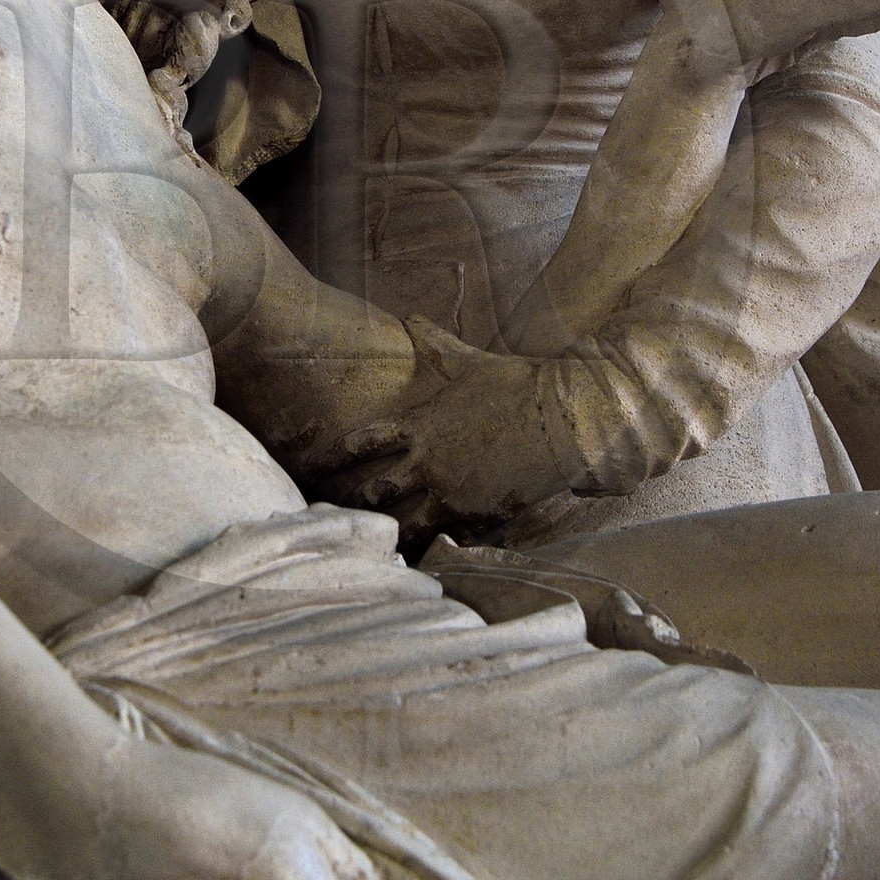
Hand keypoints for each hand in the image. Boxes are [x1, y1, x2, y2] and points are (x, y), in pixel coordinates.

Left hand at [323, 320, 554, 547]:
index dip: (334, 456)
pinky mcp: (478, 517)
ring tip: (369, 548)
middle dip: (352, 503)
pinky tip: (417, 563)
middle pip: (375, 490)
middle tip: (333, 515)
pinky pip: (445, 541)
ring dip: (387, 534)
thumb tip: (410, 316)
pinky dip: (431, 551)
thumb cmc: (518, 385)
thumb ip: (435, 343)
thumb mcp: (470, 360)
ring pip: (404, 524)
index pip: (363, 442)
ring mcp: (451, 493)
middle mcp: (428, 462)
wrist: (565, 419)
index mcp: (421, 425)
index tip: (314, 468)